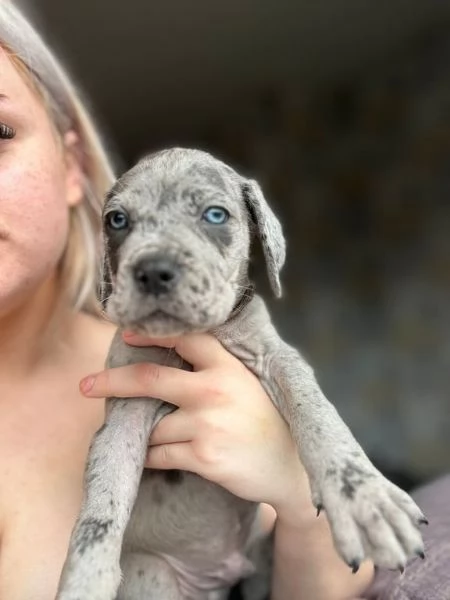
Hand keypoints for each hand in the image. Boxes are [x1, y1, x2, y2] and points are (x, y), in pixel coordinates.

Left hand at [80, 331, 309, 513]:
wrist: (289, 467)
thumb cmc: (266, 421)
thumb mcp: (248, 383)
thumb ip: (215, 368)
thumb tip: (165, 359)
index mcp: (228, 366)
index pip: (185, 338)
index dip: (151, 334)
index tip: (127, 335)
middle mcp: (215, 389)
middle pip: (150, 378)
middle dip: (111, 381)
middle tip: (85, 385)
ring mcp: (207, 423)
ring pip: (152, 425)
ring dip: (145, 432)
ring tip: (158, 436)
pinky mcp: (202, 455)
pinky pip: (158, 454)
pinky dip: (151, 456)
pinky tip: (161, 455)